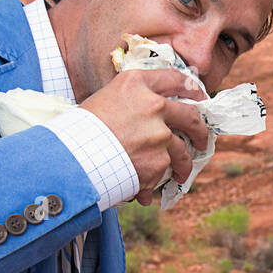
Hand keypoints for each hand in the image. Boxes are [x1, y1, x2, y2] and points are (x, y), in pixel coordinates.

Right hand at [80, 68, 209, 206]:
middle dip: (200, 130)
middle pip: (191, 116)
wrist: (71, 156)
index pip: (176, 79)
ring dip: (184, 164)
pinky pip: (164, 173)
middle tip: (201, 139)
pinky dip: (155, 184)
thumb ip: (132, 101)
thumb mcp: (105, 99)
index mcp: (137, 84)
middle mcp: (153, 105)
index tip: (200, 97)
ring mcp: (160, 134)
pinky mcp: (159, 160)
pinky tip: (147, 193)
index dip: (192, 89)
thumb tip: (152, 113)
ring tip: (182, 173)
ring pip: (183, 151)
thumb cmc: (81, 128)